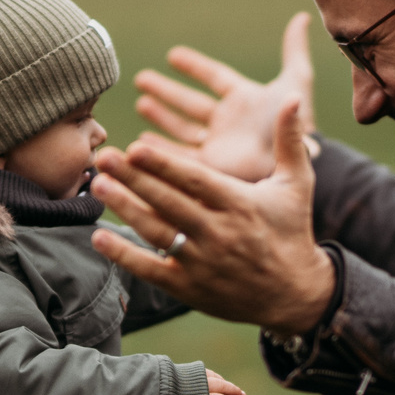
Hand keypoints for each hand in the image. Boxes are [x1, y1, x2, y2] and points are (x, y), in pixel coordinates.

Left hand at [90, 105, 337, 336]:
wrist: (295, 295)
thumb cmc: (292, 231)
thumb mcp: (297, 184)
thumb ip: (290, 141)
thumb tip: (292, 98)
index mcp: (240, 204)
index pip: (196, 181)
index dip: (165, 165)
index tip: (136, 147)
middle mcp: (220, 233)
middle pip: (169, 202)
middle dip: (134, 179)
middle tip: (104, 156)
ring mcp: (203, 263)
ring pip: (156, 232)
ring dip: (125, 208)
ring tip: (98, 185)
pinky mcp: (190, 288)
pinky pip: (151, 269)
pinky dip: (124, 255)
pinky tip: (100, 236)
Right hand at [132, 13, 315, 181]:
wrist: (291, 161)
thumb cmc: (294, 122)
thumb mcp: (295, 81)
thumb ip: (294, 50)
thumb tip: (301, 17)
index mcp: (244, 100)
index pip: (215, 78)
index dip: (195, 66)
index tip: (173, 55)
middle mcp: (228, 122)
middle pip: (190, 103)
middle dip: (166, 91)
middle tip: (141, 79)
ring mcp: (217, 145)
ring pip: (181, 129)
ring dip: (160, 118)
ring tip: (141, 104)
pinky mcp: (208, 168)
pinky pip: (177, 157)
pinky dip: (158, 150)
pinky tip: (141, 142)